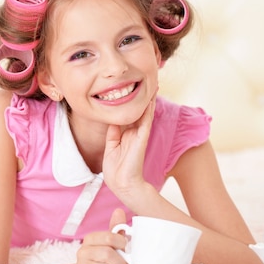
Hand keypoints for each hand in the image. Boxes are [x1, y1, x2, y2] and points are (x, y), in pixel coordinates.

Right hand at [75, 209, 128, 263]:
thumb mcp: (111, 242)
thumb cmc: (104, 256)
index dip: (122, 243)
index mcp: (90, 238)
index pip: (109, 237)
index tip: (127, 248)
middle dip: (121, 260)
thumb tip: (118, 211)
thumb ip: (116, 228)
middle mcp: (83, 250)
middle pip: (107, 253)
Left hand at [102, 92, 156, 206]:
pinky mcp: (142, 137)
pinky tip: (151, 97)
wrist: (122, 183)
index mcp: (126, 135)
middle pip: (138, 110)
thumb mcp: (111, 147)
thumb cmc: (116, 169)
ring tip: (153, 83)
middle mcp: (134, 133)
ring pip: (145, 112)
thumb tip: (113, 120)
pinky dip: (149, 108)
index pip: (128, 115)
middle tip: (145, 81)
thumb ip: (113, 133)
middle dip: (141, 97)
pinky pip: (146, 119)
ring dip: (149, 99)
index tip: (130, 89)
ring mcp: (139, 134)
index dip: (129, 102)